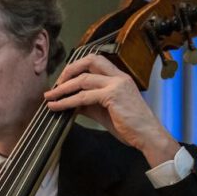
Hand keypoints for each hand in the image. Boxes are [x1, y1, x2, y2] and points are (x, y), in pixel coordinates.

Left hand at [44, 54, 179, 167]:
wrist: (146, 135)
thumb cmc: (129, 126)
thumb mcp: (106, 111)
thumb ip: (90, 104)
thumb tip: (71, 103)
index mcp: (119, 77)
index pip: (96, 62)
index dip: (77, 68)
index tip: (64, 80)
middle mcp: (118, 76)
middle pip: (90, 60)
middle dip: (69, 71)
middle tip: (55, 85)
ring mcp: (116, 84)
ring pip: (83, 79)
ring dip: (63, 88)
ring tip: (50, 98)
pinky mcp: (113, 96)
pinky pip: (84, 96)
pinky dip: (67, 101)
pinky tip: (57, 107)